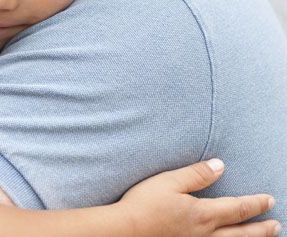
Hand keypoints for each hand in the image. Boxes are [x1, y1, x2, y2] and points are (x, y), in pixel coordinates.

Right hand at [118, 159, 280, 236]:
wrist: (124, 231)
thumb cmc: (143, 205)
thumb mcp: (168, 182)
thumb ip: (196, 174)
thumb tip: (220, 166)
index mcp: (203, 214)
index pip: (237, 208)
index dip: (256, 204)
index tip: (270, 200)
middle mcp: (205, 234)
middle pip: (242, 233)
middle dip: (261, 228)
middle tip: (276, 224)